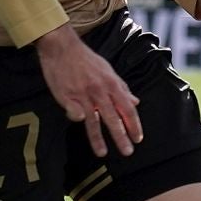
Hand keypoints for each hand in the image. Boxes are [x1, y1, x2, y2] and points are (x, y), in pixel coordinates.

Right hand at [35, 25, 141, 158]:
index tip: (138, 138)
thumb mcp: (108, 71)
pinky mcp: (66, 95)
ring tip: (102, 153)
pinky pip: (73, 111)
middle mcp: (100, 91)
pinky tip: (77, 121)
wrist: (62, 47)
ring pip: (92, 120)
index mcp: (112, 84)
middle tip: (127, 151)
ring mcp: (82, 94)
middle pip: (113, 117)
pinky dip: (75, 117)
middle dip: (121, 136)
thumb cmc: (86, 60)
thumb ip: (122, 88)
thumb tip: (135, 101)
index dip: (134, 125)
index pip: (127, 109)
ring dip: (98, 138)